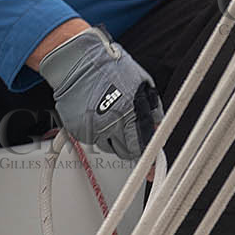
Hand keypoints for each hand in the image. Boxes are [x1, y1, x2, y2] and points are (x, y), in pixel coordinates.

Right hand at [37, 26, 161, 160]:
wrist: (77, 63)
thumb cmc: (109, 68)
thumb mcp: (142, 84)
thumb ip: (152, 109)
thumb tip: (157, 127)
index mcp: (131, 112)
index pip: (143, 145)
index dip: (149, 159)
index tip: (152, 171)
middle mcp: (111, 123)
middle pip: (125, 152)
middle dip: (131, 147)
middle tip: (130, 137)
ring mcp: (92, 127)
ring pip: (108, 147)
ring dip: (112, 139)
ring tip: (111, 119)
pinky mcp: (78, 129)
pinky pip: (92, 139)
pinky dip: (96, 132)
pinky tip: (97, 116)